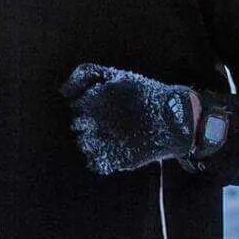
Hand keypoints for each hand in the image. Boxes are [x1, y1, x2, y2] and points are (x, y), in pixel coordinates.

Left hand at [59, 62, 196, 174]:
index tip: (105, 107)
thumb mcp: (115, 75)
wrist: (175, 119)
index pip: (77, 108)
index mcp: (93, 101)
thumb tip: (63, 91)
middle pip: (78, 127)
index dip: (90, 108)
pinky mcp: (116, 160)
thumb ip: (84, 76)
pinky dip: (100, 159)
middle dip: (90, 124)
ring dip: (94, 141)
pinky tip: (114, 149)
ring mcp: (105, 143)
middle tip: (111, 122)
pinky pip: (95, 163)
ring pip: (84, 145)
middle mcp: (95, 122)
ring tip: (114, 136)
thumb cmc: (143, 93)